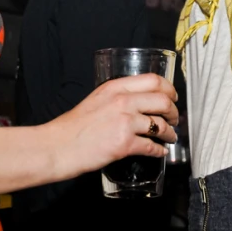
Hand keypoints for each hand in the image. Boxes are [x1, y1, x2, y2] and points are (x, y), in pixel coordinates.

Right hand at [47, 74, 178, 178]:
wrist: (56, 146)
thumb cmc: (72, 127)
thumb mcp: (96, 99)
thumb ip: (115, 97)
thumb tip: (136, 103)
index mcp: (115, 87)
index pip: (153, 80)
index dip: (169, 88)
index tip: (173, 96)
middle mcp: (123, 101)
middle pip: (163, 100)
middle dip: (174, 111)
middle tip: (175, 118)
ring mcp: (125, 122)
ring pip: (160, 124)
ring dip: (170, 132)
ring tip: (170, 137)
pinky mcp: (124, 144)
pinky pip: (151, 146)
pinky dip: (159, 150)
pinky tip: (160, 152)